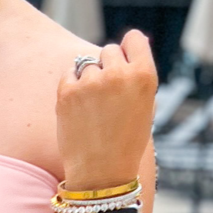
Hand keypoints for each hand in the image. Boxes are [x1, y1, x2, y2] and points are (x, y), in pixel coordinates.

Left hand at [55, 30, 157, 191]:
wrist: (102, 174)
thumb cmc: (127, 142)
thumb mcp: (145, 106)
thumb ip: (138, 74)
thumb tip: (131, 41)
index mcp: (144, 76)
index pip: (134, 39)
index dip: (128, 48)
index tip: (124, 61)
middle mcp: (118, 74)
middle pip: (109, 50)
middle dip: (107, 67)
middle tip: (108, 97)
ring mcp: (91, 82)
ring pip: (87, 64)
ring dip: (89, 79)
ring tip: (94, 109)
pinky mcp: (67, 91)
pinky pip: (69, 75)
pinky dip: (72, 87)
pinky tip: (80, 110)